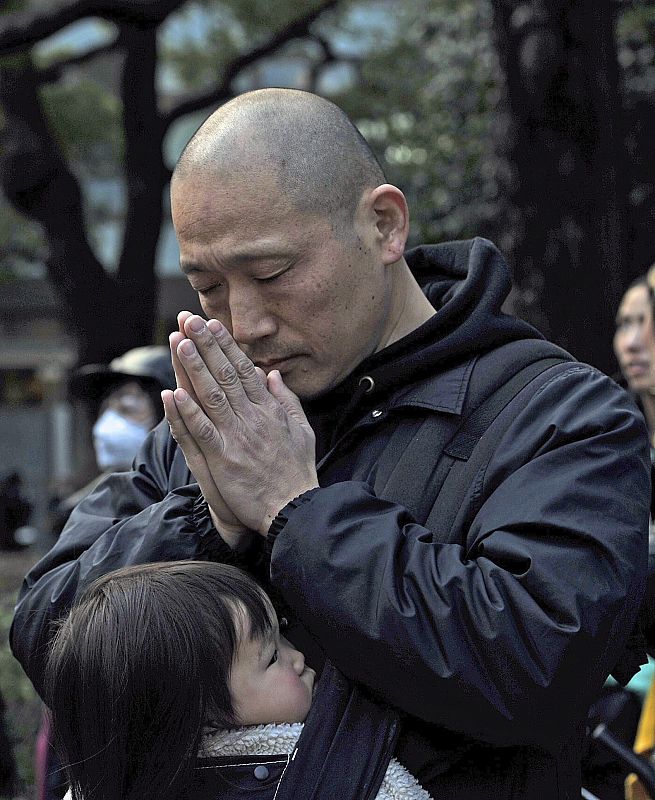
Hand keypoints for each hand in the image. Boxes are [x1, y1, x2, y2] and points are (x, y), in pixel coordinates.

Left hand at [168, 314, 317, 534]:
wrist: (293, 509)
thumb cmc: (297, 472)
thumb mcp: (302, 430)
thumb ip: (287, 400)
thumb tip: (273, 374)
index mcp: (269, 410)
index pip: (244, 370)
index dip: (226, 346)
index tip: (212, 325)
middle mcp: (252, 418)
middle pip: (225, 375)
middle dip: (206, 345)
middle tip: (190, 320)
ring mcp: (237, 437)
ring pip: (211, 395)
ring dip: (194, 368)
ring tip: (180, 342)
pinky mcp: (223, 458)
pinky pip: (202, 431)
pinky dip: (187, 412)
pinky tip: (173, 393)